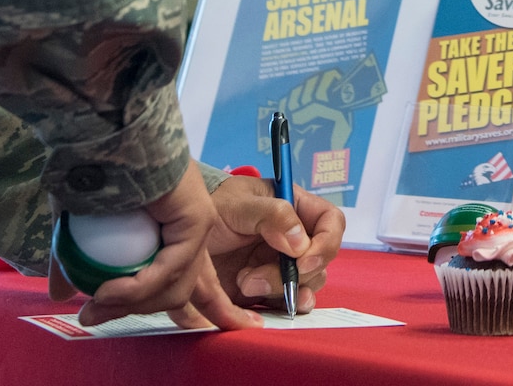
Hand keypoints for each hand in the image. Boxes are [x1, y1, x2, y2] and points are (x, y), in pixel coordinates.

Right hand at [50, 163, 263, 329]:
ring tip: (94, 307)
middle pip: (172, 290)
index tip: (106, 320)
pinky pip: (170, 268)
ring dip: (130, 304)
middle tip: (91, 318)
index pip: (173, 282)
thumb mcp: (77, 224)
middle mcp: (188, 230)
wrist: (103, 131)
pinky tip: (108, 292)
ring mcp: (197, 225)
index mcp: (168, 232)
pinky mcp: (197, 222)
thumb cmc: (93, 169)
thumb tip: (60, 294)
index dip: (151, 308)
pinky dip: (138, 287)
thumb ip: (72, 259)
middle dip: (134, 311)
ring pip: (173, 286)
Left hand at [206, 175, 344, 313]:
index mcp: (295, 209)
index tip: (303, 260)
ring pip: (306, 286)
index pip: (331, 223)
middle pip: (320, 262)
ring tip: (245, 283)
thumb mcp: (237, 203)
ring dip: (280, 291)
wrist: (182, 235)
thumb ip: (272, 215)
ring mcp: (282, 265)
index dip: (326, 243)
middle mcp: (295, 239)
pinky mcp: (267, 290)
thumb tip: (301, 243)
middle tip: (256, 276)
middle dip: (293, 274)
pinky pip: (285, 304)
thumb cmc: (210, 206)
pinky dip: (277, 309)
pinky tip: (258, 306)